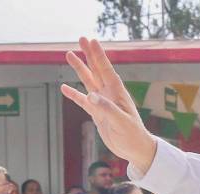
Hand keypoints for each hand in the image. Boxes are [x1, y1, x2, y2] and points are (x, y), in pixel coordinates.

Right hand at [61, 38, 157, 171]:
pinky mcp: (97, 114)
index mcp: (117, 93)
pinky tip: (64, 88)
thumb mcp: (121, 122)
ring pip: (88, 82)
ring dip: (79, 69)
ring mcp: (102, 103)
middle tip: (81, 38)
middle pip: (96, 70)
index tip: (91, 40)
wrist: (135, 149)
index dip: (98, 55)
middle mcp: (109, 94)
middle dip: (89, 54)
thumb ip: (107, 109)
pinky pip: (83, 101)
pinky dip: (74, 94)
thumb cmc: (133, 135)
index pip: (106, 69)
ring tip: (69, 55)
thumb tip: (90, 96)